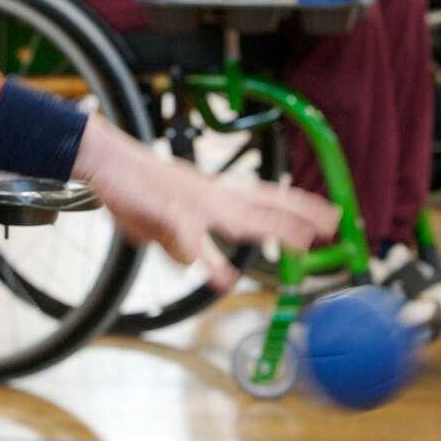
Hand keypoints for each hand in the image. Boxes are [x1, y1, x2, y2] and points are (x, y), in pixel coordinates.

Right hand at [72, 116, 339, 289]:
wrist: (107, 162)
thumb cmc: (135, 189)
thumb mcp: (160, 223)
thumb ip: (178, 242)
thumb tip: (192, 263)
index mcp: (213, 194)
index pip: (264, 198)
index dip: (297, 206)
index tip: (329, 214)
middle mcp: (211, 196)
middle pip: (263, 206)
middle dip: (299, 217)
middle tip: (333, 227)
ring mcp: (193, 205)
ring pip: (241, 219)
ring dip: (274, 229)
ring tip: (301, 243)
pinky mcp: (170, 215)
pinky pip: (193, 241)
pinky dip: (206, 260)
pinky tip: (218, 278)